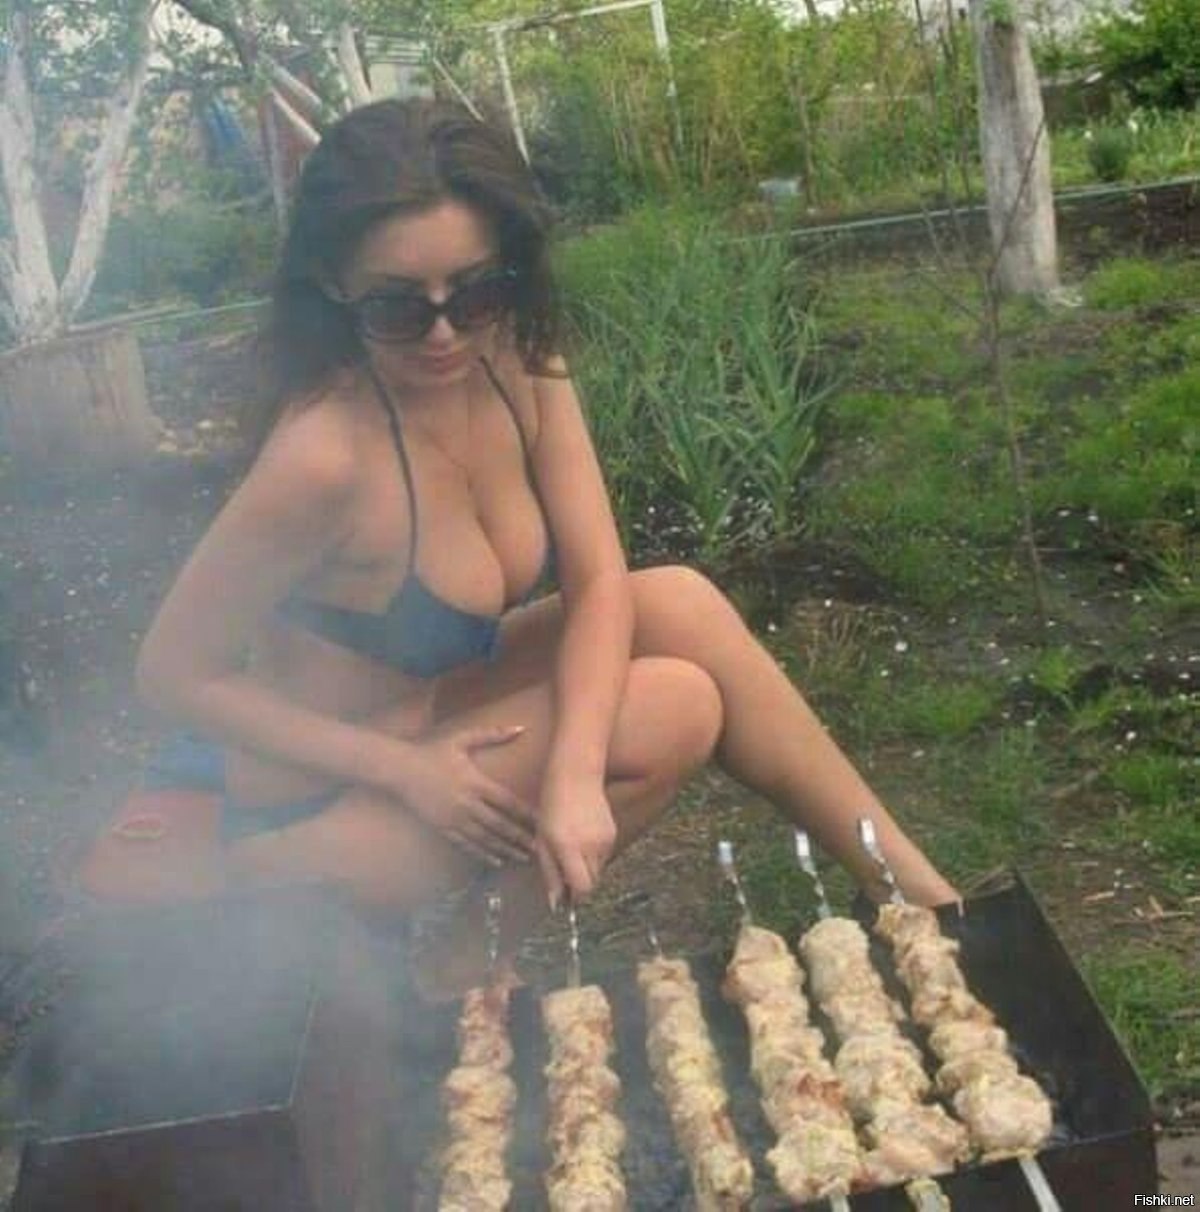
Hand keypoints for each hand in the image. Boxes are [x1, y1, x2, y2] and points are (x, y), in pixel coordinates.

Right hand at [391, 724, 535, 865]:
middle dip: (521, 838)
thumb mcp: (462, 738)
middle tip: (540, 849)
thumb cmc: (432, 751)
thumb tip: (521, 728)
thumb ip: (493, 734)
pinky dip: (483, 854)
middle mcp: (467, 803)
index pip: (508, 803)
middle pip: (500, 825)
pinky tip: (496, 861)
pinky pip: (466, 844)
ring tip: (523, 857)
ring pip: (485, 839)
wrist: (399, 769)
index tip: (544, 823)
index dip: (527, 815)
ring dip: (506, 849)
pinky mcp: (442, 827)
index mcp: (475, 782)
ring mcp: (454, 818)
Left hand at [535, 775, 616, 907]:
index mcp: (568, 847)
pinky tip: (581, 836)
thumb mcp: (542, 838)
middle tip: (563, 870)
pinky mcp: (613, 833)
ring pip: (598, 870)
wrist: (576, 773)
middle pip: (591, 882)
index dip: (574, 897)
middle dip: (578, 883)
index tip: (564, 897)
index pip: (582, 888)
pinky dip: (593, 854)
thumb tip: (555, 903)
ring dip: (585, 868)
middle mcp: (590, 845)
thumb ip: (550, 872)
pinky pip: (603, 855)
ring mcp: (605, 839)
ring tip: (570, 847)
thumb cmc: (552, 804)